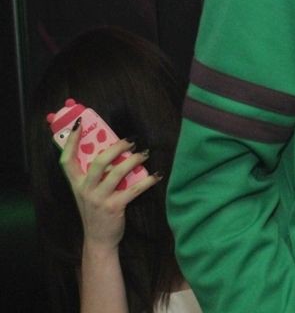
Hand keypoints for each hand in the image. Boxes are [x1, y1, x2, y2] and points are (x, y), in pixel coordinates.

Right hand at [60, 121, 157, 249]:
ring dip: (134, 160)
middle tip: (131, 140)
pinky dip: (148, 180)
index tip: (79, 124)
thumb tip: (113, 149)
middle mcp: (85, 189)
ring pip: (117, 172)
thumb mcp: (89, 192)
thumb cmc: (96, 211)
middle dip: (116, 147)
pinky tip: (157, 175)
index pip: (66, 160)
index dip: (71, 141)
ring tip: (145, 153)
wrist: (99, 240)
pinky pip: (134, 189)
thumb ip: (94, 175)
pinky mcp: (113, 207)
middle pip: (98, 161)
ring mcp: (98, 199)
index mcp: (76, 184)